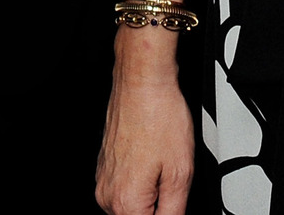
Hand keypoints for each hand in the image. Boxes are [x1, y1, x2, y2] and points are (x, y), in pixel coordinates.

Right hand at [97, 38, 192, 214]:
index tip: (173, 204)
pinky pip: (123, 188)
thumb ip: (175, 212)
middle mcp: (107, 194)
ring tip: (163, 169)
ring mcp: (103, 179)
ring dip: (149, 198)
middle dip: (158, 209)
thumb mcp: (180, 174)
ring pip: (130, 207)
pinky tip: (153, 162)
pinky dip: (140, 183)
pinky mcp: (104, 166)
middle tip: (171, 185)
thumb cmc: (159, 116)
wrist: (143, 81)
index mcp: (126, 202)